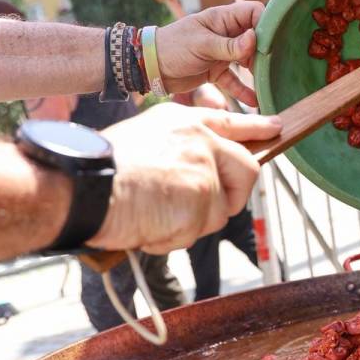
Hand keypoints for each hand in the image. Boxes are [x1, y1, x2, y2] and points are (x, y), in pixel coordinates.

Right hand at [90, 103, 279, 252]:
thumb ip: (176, 150)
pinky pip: (198, 231)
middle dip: (231, 197)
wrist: (85, 187)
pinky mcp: (205, 197)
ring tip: (152, 212)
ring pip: (220, 211)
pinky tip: (147, 224)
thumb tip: (201, 173)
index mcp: (183, 121)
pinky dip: (172, 237)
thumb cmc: (100, 172)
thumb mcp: (141, 142)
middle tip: (198, 209)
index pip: (230, 122)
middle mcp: (201, 138)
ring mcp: (206, 167)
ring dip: (189, 223)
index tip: (275, 127)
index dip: (255, 128)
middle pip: (246, 170)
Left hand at [155, 1, 263, 105]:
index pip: (254, 12)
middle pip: (255, 38)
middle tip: (271, 67)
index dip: (266, 24)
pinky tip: (255, 101)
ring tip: (268, 84)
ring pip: (247, 61)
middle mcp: (226, 34)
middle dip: (265, 51)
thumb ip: (229, 45)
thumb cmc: (173, 47)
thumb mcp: (202, 45)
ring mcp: (222, 53)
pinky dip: (243, 90)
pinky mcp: (216, 71)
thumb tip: (255, 39)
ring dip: (257, 72)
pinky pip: (234, 80)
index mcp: (223, 19)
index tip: (271, 43)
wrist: (149, 66)